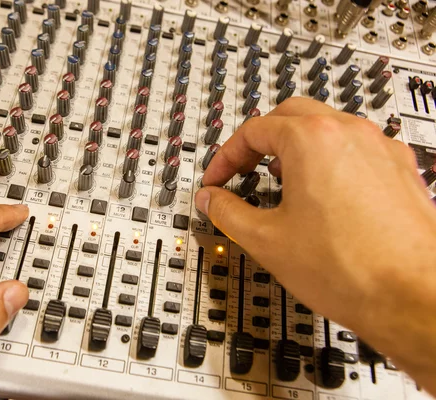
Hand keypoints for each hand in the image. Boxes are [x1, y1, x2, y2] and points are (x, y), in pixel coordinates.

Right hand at [195, 98, 435, 393]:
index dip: (225, 157)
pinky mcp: (399, 170)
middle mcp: (351, 133)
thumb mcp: (266, 240)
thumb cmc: (351, 268)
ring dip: (295, 148)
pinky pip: (355, 150)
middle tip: (243, 168)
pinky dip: (328, 161)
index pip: (253, 130)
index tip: (217, 180)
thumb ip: (227, 212)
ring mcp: (380, 149)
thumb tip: (212, 200)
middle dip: (260, 141)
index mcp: (313, 139)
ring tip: (281, 183)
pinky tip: (323, 196)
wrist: (414, 297)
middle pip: (291, 115)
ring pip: (326, 128)